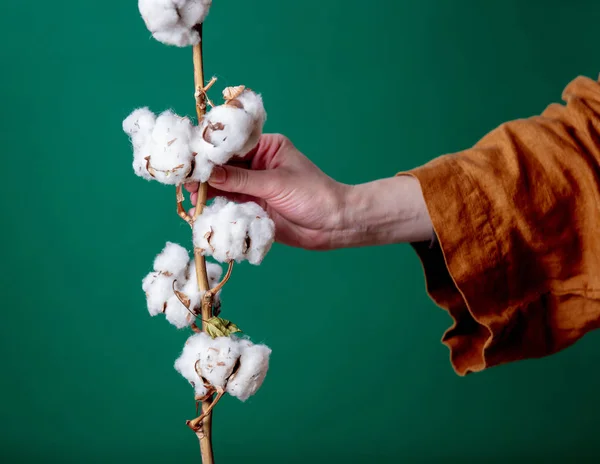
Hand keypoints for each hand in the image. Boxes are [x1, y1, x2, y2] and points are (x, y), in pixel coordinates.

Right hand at [186, 134, 433, 249]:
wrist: (333, 225)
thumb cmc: (314, 195)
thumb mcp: (276, 183)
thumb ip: (241, 180)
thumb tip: (209, 173)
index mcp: (265, 147)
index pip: (232, 144)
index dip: (211, 150)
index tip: (191, 155)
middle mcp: (257, 165)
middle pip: (223, 166)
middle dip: (205, 173)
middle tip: (185, 179)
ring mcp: (254, 187)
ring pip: (223, 187)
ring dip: (208, 192)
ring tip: (190, 197)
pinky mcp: (253, 208)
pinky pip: (229, 206)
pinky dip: (216, 209)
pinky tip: (201, 211)